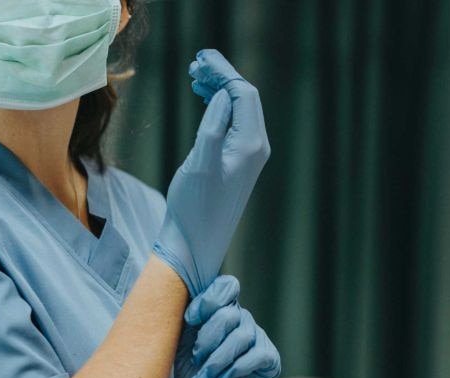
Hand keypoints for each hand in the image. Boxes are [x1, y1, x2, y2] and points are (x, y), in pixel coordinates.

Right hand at [153, 49, 270, 295]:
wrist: (194, 244)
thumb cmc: (193, 208)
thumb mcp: (200, 163)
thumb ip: (213, 125)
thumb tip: (222, 95)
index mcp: (250, 145)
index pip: (243, 93)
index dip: (223, 72)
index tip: (200, 59)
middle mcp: (256, 148)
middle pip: (245, 98)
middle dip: (222, 77)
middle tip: (195, 64)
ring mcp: (248, 157)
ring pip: (239, 110)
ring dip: (219, 90)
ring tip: (195, 78)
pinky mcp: (237, 165)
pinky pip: (233, 125)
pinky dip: (219, 108)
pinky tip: (204, 102)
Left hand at [173, 276, 280, 377]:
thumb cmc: (191, 372)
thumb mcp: (182, 343)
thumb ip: (188, 321)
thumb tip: (182, 300)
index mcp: (221, 309)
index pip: (225, 286)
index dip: (208, 300)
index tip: (189, 320)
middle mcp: (241, 318)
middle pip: (229, 314)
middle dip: (207, 339)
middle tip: (195, 359)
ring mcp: (257, 337)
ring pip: (240, 337)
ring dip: (216, 360)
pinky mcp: (269, 358)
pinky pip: (256, 355)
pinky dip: (233, 369)